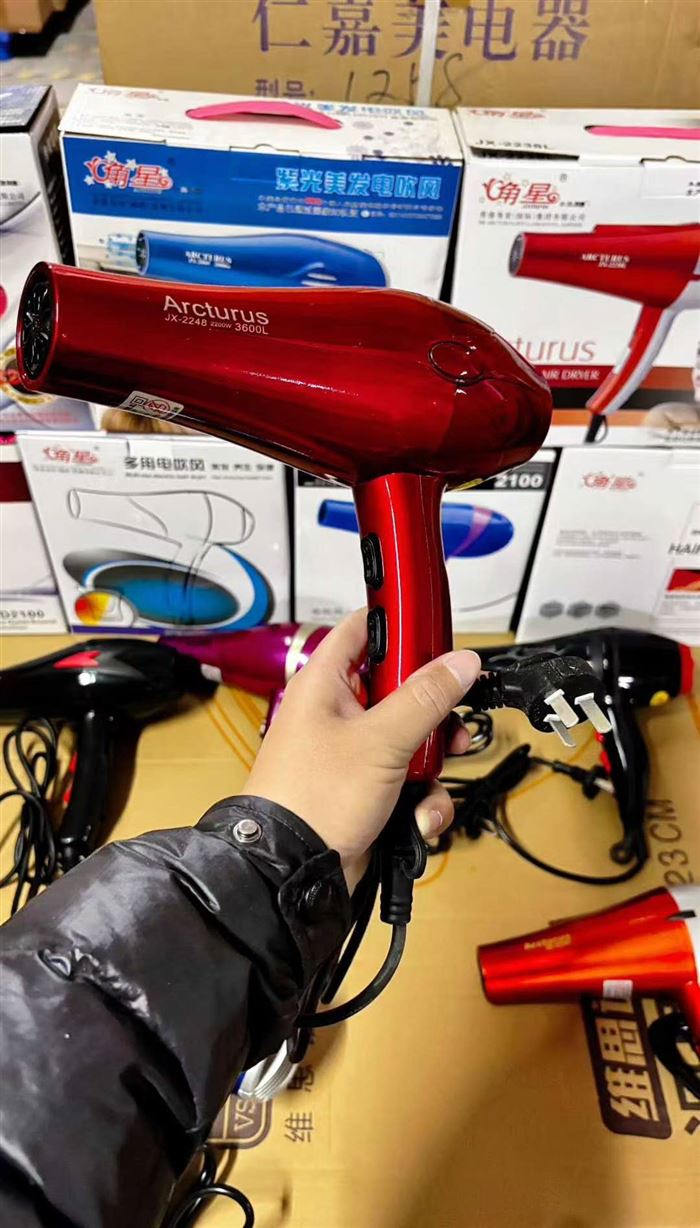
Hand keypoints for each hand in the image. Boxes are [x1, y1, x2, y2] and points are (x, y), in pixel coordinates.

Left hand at [244, 610, 480, 891]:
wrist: (291, 872)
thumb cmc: (313, 797)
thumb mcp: (380, 740)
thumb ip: (426, 697)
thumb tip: (462, 662)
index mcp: (326, 684)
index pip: (364, 631)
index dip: (400, 625)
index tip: (438, 632)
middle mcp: (338, 714)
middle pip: (402, 691)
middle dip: (434, 715)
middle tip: (450, 726)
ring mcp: (352, 755)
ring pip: (412, 741)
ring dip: (432, 766)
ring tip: (431, 782)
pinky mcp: (366, 792)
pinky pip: (409, 783)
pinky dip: (421, 801)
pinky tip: (417, 818)